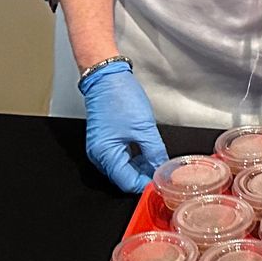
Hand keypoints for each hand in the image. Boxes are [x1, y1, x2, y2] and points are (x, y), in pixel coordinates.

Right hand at [80, 61, 167, 192]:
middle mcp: (99, 155)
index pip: (127, 183)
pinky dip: (133, 157)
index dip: (146, 183)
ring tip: (157, 160)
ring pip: (122, 167)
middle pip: (124, 177)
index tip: (161, 180)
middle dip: (144, 175)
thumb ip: (155, 152)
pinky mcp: (104, 140)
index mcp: (105, 155)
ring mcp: (100, 148)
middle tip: (162, 171)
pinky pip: (119, 156)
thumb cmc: (119, 97)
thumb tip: (162, 168)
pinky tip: (146, 151)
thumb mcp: (144, 128)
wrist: (106, 77)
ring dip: (140, 166)